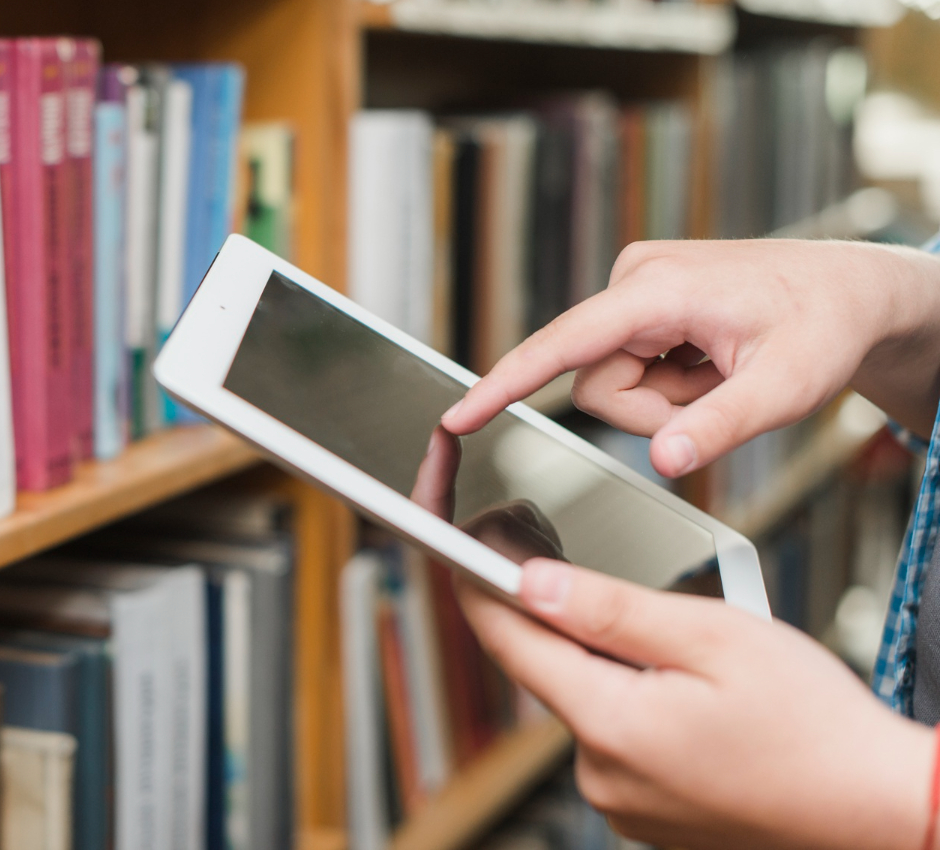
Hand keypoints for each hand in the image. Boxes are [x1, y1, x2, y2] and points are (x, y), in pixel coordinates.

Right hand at [440, 239, 939, 476]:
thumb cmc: (826, 326)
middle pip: (595, 383)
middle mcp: (635, 280)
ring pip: (610, 381)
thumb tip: (664, 462)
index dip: (507, 383)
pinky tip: (711, 363)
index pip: (563, 345)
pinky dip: (671, 384)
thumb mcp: (788, 388)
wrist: (852, 291)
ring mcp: (636, 290)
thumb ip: (722, 428)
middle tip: (717, 398)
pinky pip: (628, 368)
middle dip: (651, 412)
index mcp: (659, 291)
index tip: (459, 415)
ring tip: (720, 376)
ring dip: (665, 399)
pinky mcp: (640, 305)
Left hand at [456, 562, 932, 849]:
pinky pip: (612, 733)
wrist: (881, 812)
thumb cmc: (817, 727)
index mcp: (608, 725)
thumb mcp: (713, 637)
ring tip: (643, 615)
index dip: (478, 579)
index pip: (507, 640)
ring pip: (579, 697)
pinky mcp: (645, 811)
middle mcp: (599, 774)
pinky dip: (623, 692)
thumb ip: (610, 608)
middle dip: (540, 604)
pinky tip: (667, 673)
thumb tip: (527, 582)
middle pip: (542, 667)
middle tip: (541, 539)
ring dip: (593, 650)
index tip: (467, 534)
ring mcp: (621, 800)